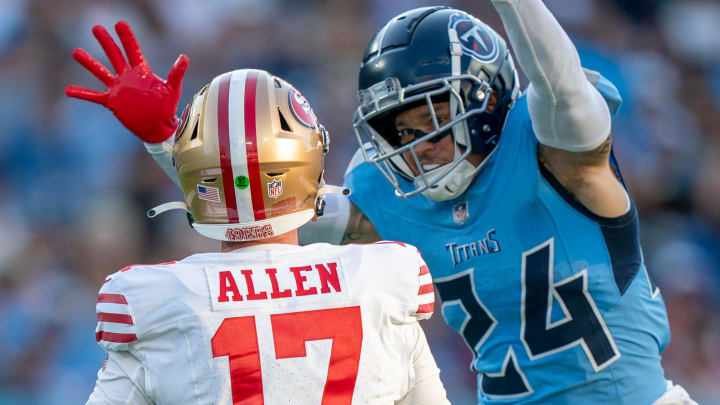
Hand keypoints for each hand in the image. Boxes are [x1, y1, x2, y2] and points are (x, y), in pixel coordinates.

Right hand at [66, 21, 188, 142]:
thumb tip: (184, 57)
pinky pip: (94, 96)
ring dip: (89, 63)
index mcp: (141, 72)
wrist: (158, 127)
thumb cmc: (167, 108)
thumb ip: (176, 73)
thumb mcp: (172, 89)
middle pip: (114, 55)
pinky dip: (82, 93)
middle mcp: (127, 77)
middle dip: (106, 41)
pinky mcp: (112, 102)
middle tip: (96, 27)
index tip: (119, 23)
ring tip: (76, 52)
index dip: (126, 37)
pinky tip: (68, 90)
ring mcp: (118, 88)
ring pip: (101, 72)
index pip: (132, 50)